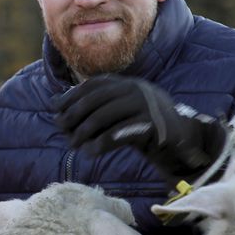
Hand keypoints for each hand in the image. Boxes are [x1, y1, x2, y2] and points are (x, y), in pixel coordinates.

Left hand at [54, 75, 225, 178]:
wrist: (180, 140)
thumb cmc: (141, 126)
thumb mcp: (119, 111)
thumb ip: (95, 106)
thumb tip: (55, 104)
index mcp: (127, 83)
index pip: (92, 85)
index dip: (71, 97)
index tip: (56, 110)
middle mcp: (136, 90)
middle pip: (94, 100)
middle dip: (73, 114)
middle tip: (61, 129)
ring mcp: (145, 107)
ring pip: (103, 117)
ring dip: (83, 132)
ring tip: (74, 144)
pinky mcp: (150, 127)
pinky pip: (117, 135)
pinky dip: (99, 144)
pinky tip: (90, 152)